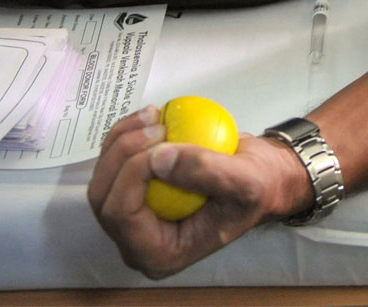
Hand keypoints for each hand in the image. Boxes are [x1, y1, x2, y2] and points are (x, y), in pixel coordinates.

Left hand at [87, 106, 310, 278]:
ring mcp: (135, 216)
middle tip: (154, 121)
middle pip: (103, 197)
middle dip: (120, 153)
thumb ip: (205, 172)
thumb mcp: (244, 182)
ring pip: (103, 177)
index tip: (161, 141)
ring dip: (121, 139)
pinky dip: (127, 134)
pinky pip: (114, 163)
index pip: (122, 217)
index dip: (131, 175)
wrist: (265, 178)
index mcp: (160, 253)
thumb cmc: (259, 188)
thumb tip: (157, 158)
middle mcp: (139, 239)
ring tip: (154, 114)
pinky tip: (150, 116)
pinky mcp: (135, 191)